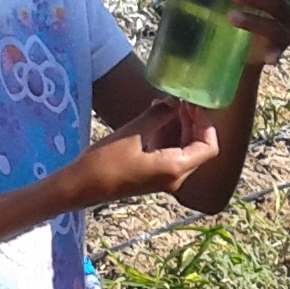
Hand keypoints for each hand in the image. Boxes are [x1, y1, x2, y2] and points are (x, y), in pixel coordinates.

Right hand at [69, 100, 220, 203]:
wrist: (80, 187)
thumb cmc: (104, 162)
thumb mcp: (133, 133)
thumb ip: (158, 115)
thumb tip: (174, 101)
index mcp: (175, 168)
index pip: (209, 147)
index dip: (206, 124)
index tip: (193, 105)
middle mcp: (175, 177)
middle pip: (199, 149)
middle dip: (193, 123)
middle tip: (182, 101)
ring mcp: (164, 179)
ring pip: (184, 151)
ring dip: (180, 128)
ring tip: (167, 105)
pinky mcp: (153, 176)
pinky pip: (170, 155)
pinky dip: (168, 136)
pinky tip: (155, 118)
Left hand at [228, 0, 289, 68]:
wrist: (234, 50)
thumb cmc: (231, 11)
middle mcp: (284, 9)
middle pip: (277, 1)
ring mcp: (283, 31)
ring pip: (275, 26)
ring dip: (255, 21)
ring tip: (231, 17)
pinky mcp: (277, 51)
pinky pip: (279, 52)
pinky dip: (274, 53)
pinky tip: (268, 57)